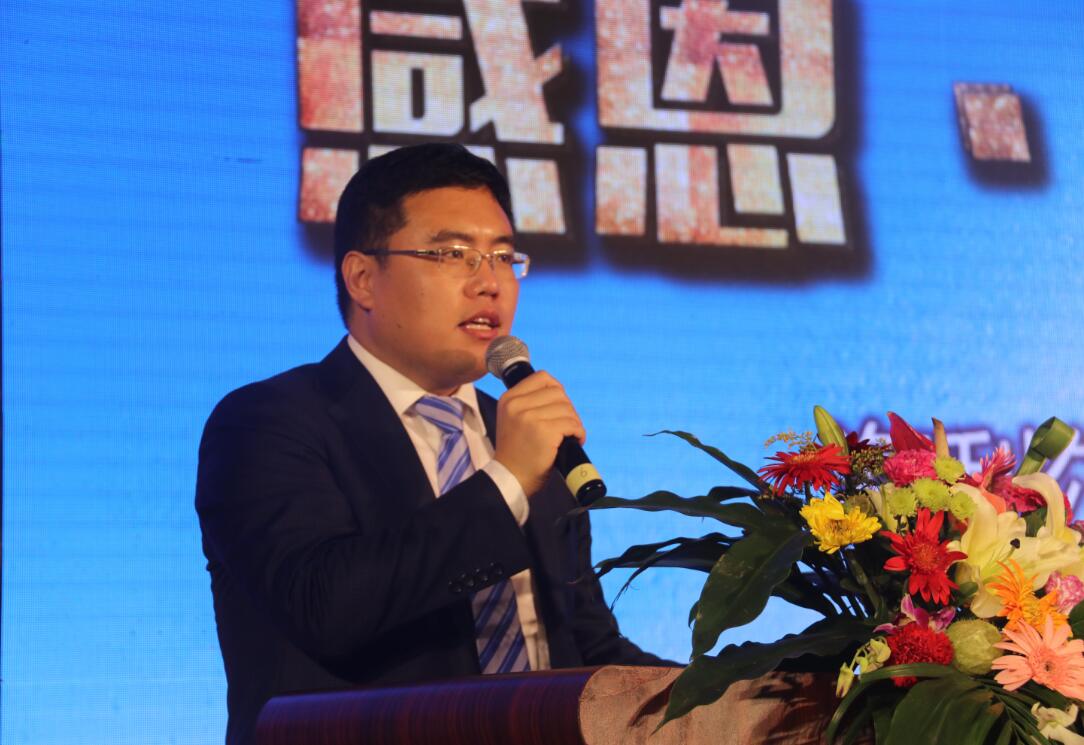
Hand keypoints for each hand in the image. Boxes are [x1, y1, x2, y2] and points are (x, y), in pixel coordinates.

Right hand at [494, 371, 585, 496]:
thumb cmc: (517, 453)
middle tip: (566, 427)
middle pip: (558, 393)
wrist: (510, 479)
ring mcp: (530, 417)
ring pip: (567, 409)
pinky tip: (574, 441)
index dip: (557, 391)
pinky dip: (579, 433)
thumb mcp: (513, 420)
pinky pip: (572, 424)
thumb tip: (558, 393)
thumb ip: (528, 404)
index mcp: (509, 399)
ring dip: (574, 423)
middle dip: (568, 409)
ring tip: (569, 436)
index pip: (542, 377)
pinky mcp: (544, 431)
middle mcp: (517, 405)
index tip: (560, 408)